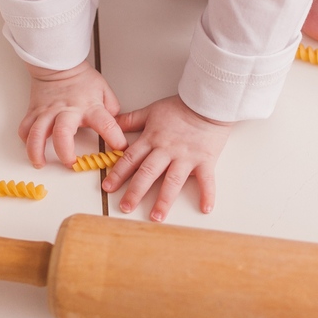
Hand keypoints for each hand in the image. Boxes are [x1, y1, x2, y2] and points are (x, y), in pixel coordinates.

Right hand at [19, 60, 127, 167]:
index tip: (119, 149)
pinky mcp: (34, 111)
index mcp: (89, 107)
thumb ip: (112, 109)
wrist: (58, 63)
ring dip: (36, 151)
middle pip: (63, 133)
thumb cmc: (81, 78)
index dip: (114, 138)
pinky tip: (32, 147)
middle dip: (65, 153)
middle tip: (70, 163)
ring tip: (40, 163)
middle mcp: (67, 111)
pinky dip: (26, 140)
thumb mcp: (104, 90)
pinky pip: (25, 128)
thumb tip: (117, 126)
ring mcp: (48, 111)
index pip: (106, 124)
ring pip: (37, 133)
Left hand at [102, 96, 232, 221]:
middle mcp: (167, 151)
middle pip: (147, 173)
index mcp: (152, 139)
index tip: (108, 187)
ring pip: (172, 181)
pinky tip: (205, 209)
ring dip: (164, 201)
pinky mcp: (205, 160)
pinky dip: (208, 194)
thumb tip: (113, 123)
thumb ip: (132, 120)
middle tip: (126, 207)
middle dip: (135, 192)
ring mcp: (186, 157)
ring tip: (156, 217)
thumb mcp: (152, 110)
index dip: (118, 173)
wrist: (209, 101)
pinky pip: (207, 180)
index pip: (130, 158)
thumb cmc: (182, 106)